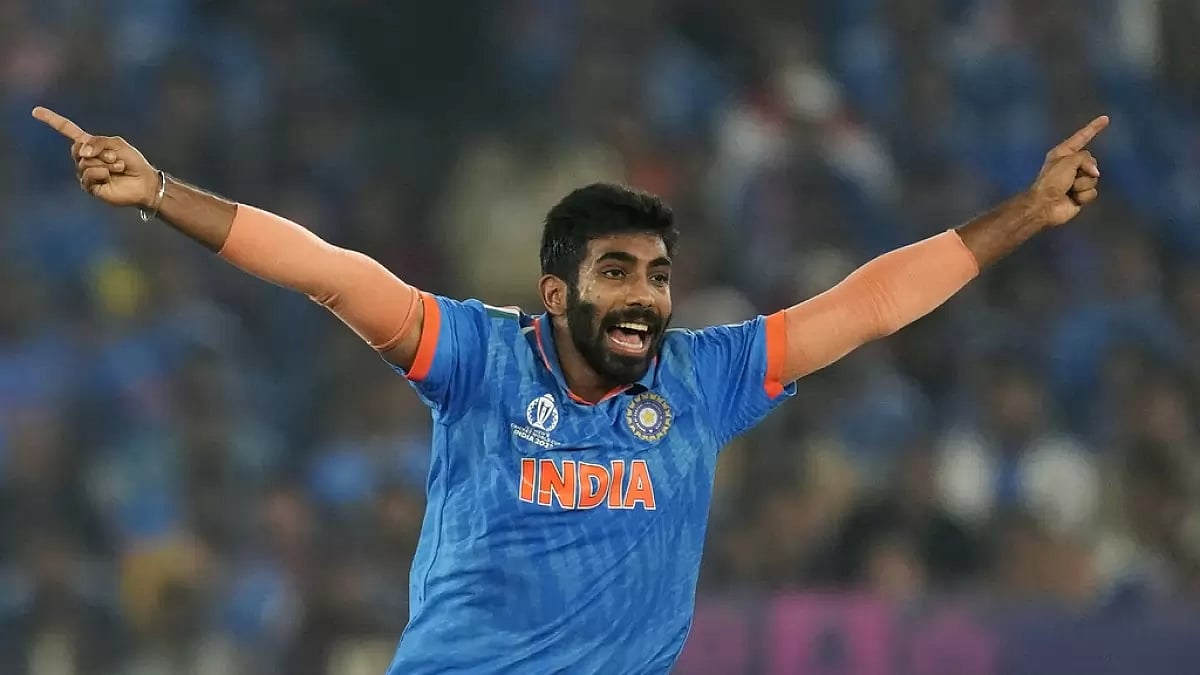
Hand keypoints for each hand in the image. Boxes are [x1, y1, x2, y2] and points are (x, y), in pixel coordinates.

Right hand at [32, 106, 159, 208]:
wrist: (144, 182)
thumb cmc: (133, 162)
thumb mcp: (116, 144)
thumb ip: (97, 142)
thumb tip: (81, 153)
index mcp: (90, 145)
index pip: (67, 130)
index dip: (52, 120)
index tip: (35, 111)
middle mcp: (84, 158)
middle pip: (77, 148)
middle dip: (100, 151)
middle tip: (115, 158)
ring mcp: (85, 173)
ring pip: (85, 162)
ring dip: (106, 163)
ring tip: (118, 167)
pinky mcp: (89, 186)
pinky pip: (88, 175)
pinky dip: (102, 172)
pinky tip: (111, 176)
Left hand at [1027, 115, 1108, 226]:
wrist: (1045, 205)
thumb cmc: (1052, 180)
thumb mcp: (1068, 161)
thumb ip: (1085, 158)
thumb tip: (1094, 173)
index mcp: (1064, 153)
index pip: (1082, 137)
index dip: (1094, 128)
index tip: (1105, 118)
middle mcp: (1071, 165)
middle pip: (1092, 161)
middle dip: (1085, 169)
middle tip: (1071, 177)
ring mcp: (1077, 180)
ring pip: (1093, 178)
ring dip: (1082, 184)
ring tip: (1069, 189)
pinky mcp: (1080, 195)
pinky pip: (1092, 192)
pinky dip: (1083, 196)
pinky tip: (1072, 198)